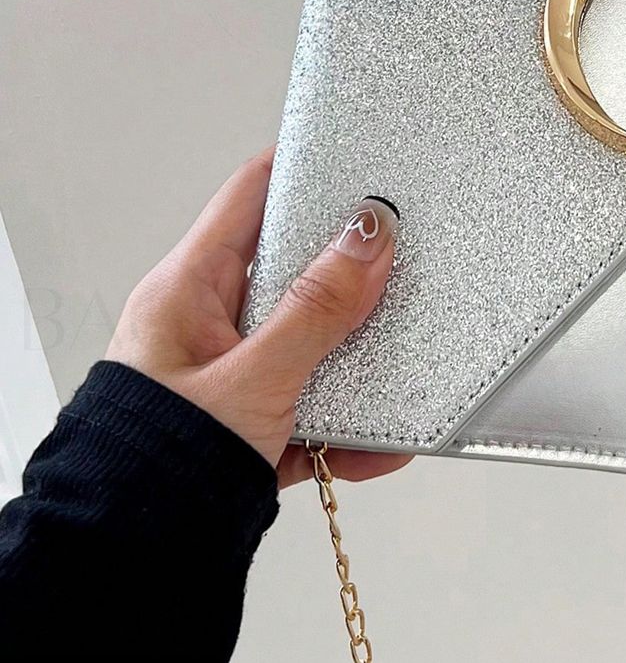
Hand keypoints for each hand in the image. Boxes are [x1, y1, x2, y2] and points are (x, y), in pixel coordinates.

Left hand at [106, 148, 409, 487]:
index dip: (302, 170)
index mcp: (188, 287)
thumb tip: (366, 236)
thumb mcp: (255, 378)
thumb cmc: (158, 463)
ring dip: (353, 359)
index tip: (357, 160)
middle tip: (397, 264)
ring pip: (307, 341)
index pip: (250, 197)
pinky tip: (379, 443)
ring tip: (395, 364)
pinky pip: (308, 405)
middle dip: (346, 274)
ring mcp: (228, 373)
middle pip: (291, 270)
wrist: (132, 561)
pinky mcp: (248, 423)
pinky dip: (345, 425)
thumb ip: (318, 309)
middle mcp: (206, 323)